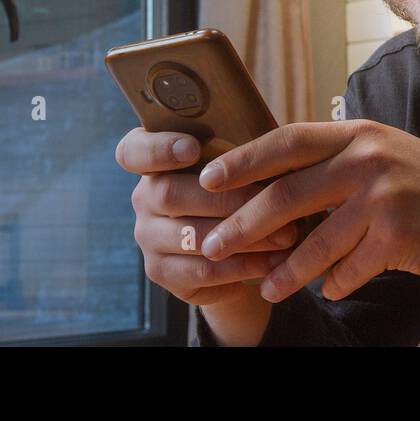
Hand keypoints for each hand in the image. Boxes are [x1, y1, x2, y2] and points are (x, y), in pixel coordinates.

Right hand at [114, 126, 303, 305]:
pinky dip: (241, 267)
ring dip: (243, 237)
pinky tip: (273, 264)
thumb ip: (241, 153)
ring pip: (189, 237)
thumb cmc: (246, 184)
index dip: (158, 149)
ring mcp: (147, 236)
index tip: (192, 149)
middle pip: (168, 195)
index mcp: (154, 159)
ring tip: (286, 236)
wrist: (243, 237)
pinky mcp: (162, 271)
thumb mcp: (243, 161)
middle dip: (226, 199)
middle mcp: (143, 197)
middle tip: (275, 199)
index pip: (133, 151)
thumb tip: (269, 149)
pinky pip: (200, 271)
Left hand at [194, 120, 419, 303]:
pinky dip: (333, 284)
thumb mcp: (382, 152)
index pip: (286, 141)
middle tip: (213, 245)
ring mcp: (383, 198)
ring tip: (265, 286)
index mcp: (356, 134)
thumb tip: (270, 178)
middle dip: (243, 224)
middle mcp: (367, 160)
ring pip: (313, 243)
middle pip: (287, 194)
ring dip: (283, 270)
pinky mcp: (397, 236)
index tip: (207, 181)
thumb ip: (334, 159)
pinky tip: (327, 290)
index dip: (243, 162)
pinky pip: (347, 269)